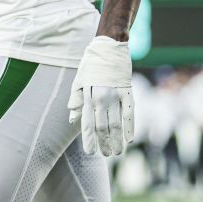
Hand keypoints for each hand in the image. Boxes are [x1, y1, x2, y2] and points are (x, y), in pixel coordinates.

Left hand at [68, 36, 134, 156]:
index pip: (87, 123)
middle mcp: (101, 98)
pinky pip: (130, 113)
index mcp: (88, 96)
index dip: (89, 139)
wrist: (108, 47)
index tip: (90, 152)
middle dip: (103, 143)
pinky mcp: (127, 91)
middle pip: (102, 127)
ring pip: (116, 124)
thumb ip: (77, 100)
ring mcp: (115, 95)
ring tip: (117, 152)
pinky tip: (129, 139)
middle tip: (106, 154)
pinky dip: (130, 127)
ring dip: (116, 140)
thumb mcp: (80, 80)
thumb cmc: (92, 64)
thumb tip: (72, 118)